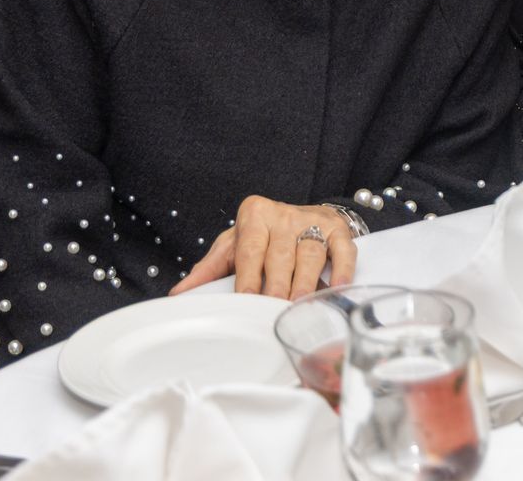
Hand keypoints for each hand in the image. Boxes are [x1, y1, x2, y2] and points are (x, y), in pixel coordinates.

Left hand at [168, 195, 356, 300]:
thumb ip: (210, 268)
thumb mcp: (235, 244)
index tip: (247, 299)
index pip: (250, 250)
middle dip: (278, 284)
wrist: (303, 214)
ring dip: (306, 282)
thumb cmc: (265, 235)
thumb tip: (180, 293)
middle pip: (280, 255)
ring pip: (310, 254)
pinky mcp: (338, 229)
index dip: (249, 277)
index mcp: (255, 216)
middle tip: (273, 308)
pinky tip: (337, 287)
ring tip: (299, 305)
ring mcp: (313, 221)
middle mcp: (284, 216)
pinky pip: (342, 250)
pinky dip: (342, 269)